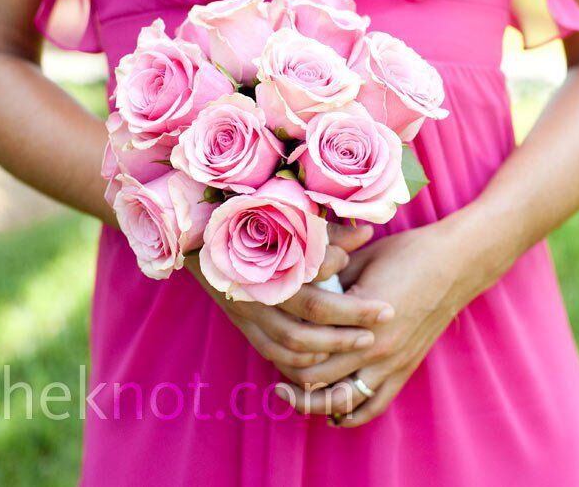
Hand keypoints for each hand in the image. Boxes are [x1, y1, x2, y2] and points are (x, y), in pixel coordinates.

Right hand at [185, 222, 394, 369]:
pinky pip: (272, 351)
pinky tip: (324, 355)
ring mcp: (246, 308)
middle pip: (310, 312)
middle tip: (385, 316)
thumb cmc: (246, 219)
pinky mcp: (241, 322)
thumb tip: (368, 233)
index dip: (342, 275)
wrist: (194, 235)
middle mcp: (256, 285)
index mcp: (267, 254)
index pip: (313, 273)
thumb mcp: (285, 217)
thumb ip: (327, 231)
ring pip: (291, 341)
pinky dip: (300, 360)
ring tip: (362, 339)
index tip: (374, 286)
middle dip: (351, 318)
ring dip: (331, 345)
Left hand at [275, 210, 502, 425]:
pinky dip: (351, 415)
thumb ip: (331, 281)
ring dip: (314, 404)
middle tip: (273, 376)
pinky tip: (334, 415)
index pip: (309, 346)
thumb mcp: (361, 260)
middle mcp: (374, 347)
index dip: (284, 347)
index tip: (271, 340)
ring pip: (343, 400)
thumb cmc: (407, 253)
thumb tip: (304, 290)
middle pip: (318, 379)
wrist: (454, 263)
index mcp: (358, 317)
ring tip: (293, 398)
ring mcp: (391, 362)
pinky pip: (375, 404)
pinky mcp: (405, 368)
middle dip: (291, 381)